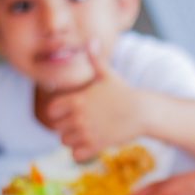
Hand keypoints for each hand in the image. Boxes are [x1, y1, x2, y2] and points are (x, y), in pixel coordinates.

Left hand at [47, 41, 143, 161]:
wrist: (142, 111)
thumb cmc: (124, 92)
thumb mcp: (108, 74)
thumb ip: (95, 59)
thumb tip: (92, 40)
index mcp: (77, 100)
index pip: (51, 111)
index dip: (58, 113)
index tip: (70, 112)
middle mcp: (79, 117)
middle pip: (57, 128)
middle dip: (66, 127)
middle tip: (80, 124)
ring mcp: (87, 132)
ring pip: (65, 142)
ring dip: (73, 140)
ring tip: (86, 134)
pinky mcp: (96, 145)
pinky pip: (76, 155)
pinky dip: (80, 153)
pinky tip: (90, 145)